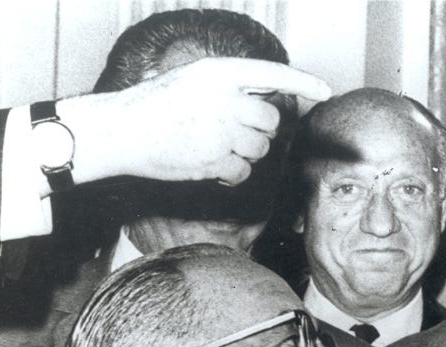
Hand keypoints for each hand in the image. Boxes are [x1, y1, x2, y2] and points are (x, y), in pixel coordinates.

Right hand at [62, 57, 330, 187]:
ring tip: (217, 146)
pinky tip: (214, 166)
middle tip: (237, 131)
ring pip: (261, 148)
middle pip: (272, 119)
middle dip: (262, 129)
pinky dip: (233, 174)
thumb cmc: (155, 104)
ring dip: (247, 152)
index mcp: (219, 73)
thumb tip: (265, 100)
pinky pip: (244, 173)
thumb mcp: (192, 79)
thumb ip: (228, 87)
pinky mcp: (215, 162)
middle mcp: (226, 100)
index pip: (273, 74)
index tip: (324, 91)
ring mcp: (222, 132)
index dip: (303, 82)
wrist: (121, 130)